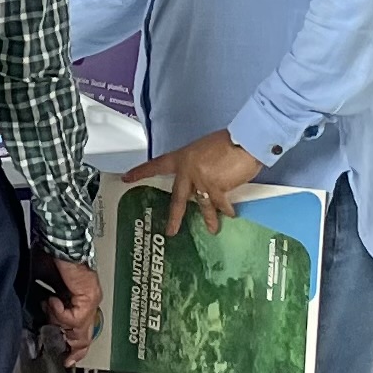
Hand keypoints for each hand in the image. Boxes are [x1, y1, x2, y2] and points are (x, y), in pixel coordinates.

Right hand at [49, 255, 98, 355]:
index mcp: (78, 296)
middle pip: (86, 334)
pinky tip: (52, 300)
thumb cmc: (47, 255)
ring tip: (48, 306)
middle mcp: (88, 299)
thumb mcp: (43, 286)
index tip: (68, 360)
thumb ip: (45, 304)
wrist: (55, 239)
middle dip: (74, 347)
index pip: (82, 328)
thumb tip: (40, 319)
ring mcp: (91, 298)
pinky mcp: (89, 296)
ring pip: (80, 329)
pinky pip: (75, 319)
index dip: (75, 346)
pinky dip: (59, 313)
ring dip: (59, 323)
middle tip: (66, 358)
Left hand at [128, 129, 259, 237]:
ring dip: (209, 220)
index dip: (142, 172)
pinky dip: (227, 210)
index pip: (157, 165)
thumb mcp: (205, 149)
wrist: (245, 141)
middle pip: (178, 198)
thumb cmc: (230, 141)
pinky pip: (220, 205)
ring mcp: (201, 181)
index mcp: (183, 157)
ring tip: (212, 230)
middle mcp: (188, 170)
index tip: (127, 177)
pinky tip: (231, 215)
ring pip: (202, 206)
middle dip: (175, 217)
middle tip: (170, 231)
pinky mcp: (216, 189)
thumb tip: (204, 177)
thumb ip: (199, 164)